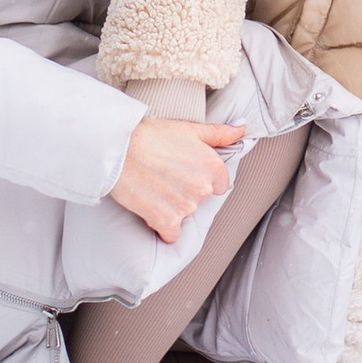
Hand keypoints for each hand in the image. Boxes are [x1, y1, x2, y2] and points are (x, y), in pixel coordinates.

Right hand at [107, 117, 244, 243]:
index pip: (219, 184)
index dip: (201, 178)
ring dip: (173, 208)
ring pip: (185, 215)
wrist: (119, 149)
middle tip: (165, 177)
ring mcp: (186, 207)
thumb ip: (220, 133)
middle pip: (201, 199)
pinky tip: (151, 209)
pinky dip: (162, 227)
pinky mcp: (166, 221)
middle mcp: (204, 188)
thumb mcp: (190, 129)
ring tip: (154, 188)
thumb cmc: (151, 135)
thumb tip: (243, 128)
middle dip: (186, 192)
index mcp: (213, 166)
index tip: (184, 171)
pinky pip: (171, 234)